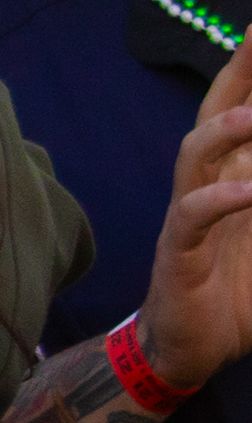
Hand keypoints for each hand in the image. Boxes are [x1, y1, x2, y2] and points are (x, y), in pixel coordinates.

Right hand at [137, 34, 251, 391]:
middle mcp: (209, 184)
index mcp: (236, 177)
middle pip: (216, 114)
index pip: (243, 110)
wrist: (188, 348)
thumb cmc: (239, 294)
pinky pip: (192, 216)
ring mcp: (189, 214)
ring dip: (226, 131)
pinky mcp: (178, 252)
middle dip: (240, 74)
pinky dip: (220, 199)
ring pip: (196, 156)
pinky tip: (247, 192)